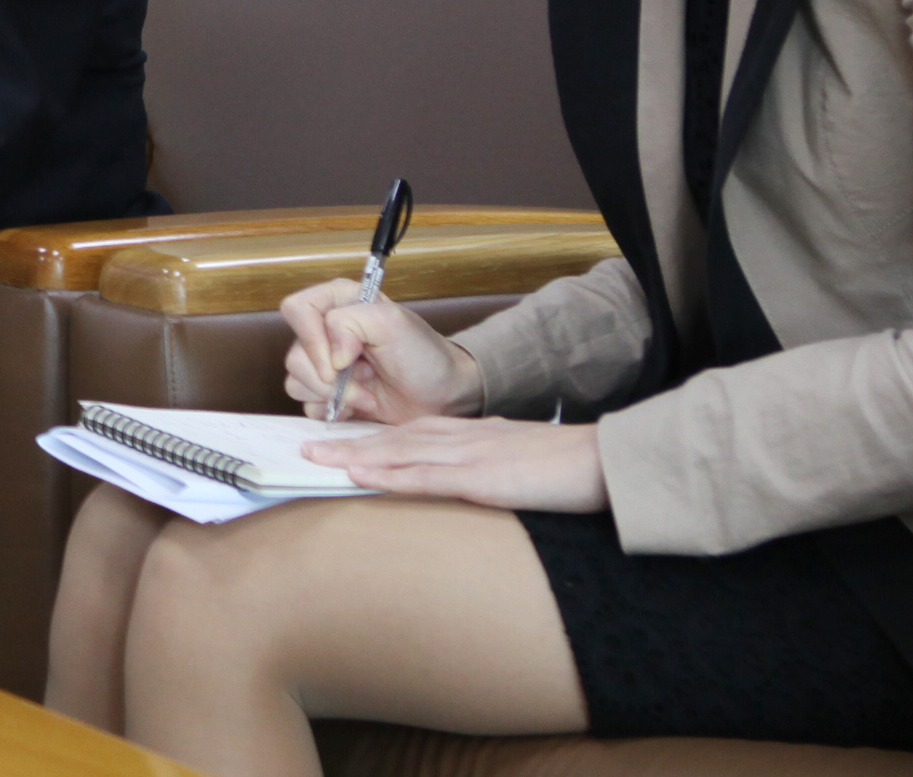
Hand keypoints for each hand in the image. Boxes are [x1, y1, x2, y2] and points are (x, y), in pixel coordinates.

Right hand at [282, 277, 484, 423]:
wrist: (443, 396)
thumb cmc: (425, 356)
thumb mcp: (394, 323)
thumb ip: (351, 322)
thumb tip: (331, 356)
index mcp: (337, 301)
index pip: (297, 310)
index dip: (312, 339)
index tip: (342, 361)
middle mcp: (325, 330)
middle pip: (294, 354)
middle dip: (329, 377)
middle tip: (365, 382)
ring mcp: (323, 363)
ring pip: (295, 381)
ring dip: (333, 396)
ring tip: (366, 395)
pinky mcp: (325, 393)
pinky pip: (305, 404)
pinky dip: (330, 410)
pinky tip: (356, 407)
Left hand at [302, 416, 607, 512]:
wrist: (604, 460)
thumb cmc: (567, 466)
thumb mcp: (517, 460)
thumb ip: (488, 464)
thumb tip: (467, 478)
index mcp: (471, 434)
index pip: (410, 434)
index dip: (372, 439)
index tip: (339, 444)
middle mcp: (462, 438)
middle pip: (394, 439)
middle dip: (349, 444)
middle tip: (308, 447)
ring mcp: (469, 455)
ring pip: (399, 453)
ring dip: (354, 455)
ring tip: (316, 458)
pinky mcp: (480, 477)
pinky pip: (425, 476)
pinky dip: (388, 474)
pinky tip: (360, 474)